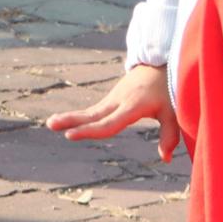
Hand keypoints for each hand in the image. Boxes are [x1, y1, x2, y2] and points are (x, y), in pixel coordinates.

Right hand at [46, 64, 177, 160]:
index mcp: (132, 106)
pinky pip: (93, 110)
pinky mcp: (111, 99)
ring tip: (50, 123)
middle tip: (52, 125)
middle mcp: (118, 102)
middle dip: (71, 121)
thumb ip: (169, 134)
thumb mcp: (172, 111)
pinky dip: (79, 116)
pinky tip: (64, 121)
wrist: (160, 62)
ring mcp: (113, 99)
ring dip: (70, 117)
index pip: (108, 123)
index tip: (70, 135)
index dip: (89, 131)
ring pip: (89, 112)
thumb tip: (165, 159)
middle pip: (92, 115)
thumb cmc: (168, 89)